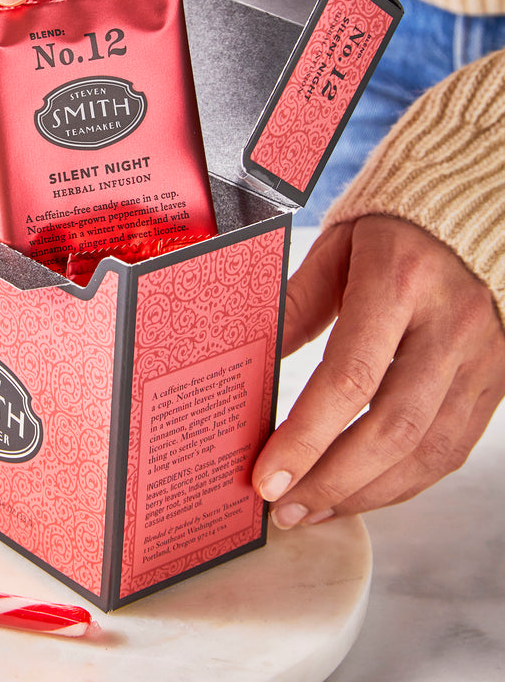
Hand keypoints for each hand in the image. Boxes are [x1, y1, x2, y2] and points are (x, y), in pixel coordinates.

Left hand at [252, 215, 504, 525]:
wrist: (469, 216)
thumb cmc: (388, 233)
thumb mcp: (333, 253)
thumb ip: (293, 308)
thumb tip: (247, 369)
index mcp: (399, 280)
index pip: (351, 375)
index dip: (306, 436)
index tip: (266, 476)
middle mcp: (451, 323)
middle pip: (393, 426)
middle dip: (331, 479)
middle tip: (282, 508)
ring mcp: (483, 357)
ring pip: (427, 450)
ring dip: (365, 494)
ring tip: (310, 511)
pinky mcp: (495, 382)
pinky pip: (451, 449)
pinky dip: (403, 483)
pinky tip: (359, 493)